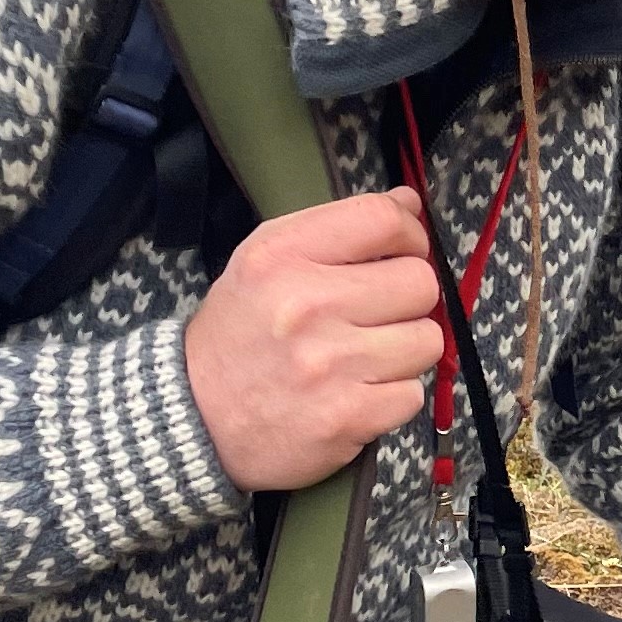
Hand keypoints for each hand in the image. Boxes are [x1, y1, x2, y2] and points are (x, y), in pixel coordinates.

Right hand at [181, 187, 440, 491]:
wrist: (195, 418)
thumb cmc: (240, 335)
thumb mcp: (266, 262)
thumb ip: (337, 228)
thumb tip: (408, 203)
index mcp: (282, 256)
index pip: (382, 220)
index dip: (410, 234)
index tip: (403, 250)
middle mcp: (305, 304)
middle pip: (419, 282)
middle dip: (408, 299)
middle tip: (378, 314)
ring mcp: (328, 364)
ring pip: (426, 340)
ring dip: (405, 350)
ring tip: (365, 356)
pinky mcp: (347, 417)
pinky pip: (413, 394)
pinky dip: (393, 396)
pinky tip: (358, 391)